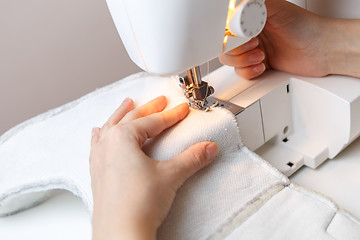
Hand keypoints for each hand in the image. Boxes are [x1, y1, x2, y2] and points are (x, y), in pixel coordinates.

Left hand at [90, 96, 217, 239]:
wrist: (120, 233)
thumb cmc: (137, 204)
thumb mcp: (170, 176)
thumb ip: (191, 158)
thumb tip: (208, 148)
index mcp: (123, 138)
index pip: (153, 122)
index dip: (171, 115)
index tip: (181, 110)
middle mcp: (108, 144)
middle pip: (130, 119)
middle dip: (148, 109)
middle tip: (160, 101)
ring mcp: (99, 158)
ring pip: (110, 127)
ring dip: (121, 114)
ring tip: (127, 104)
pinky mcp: (97, 173)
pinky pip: (97, 145)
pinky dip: (101, 135)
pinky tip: (99, 132)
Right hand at [219, 0, 332, 78]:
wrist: (321, 49)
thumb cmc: (305, 26)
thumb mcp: (276, 7)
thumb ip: (251, 6)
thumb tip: (234, 8)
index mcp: (250, 17)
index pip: (225, 26)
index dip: (229, 33)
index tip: (242, 33)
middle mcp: (249, 34)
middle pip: (224, 45)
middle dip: (237, 49)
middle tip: (255, 44)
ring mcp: (252, 50)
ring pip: (230, 61)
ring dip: (242, 61)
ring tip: (260, 56)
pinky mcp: (257, 66)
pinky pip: (241, 73)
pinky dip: (249, 72)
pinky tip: (262, 65)